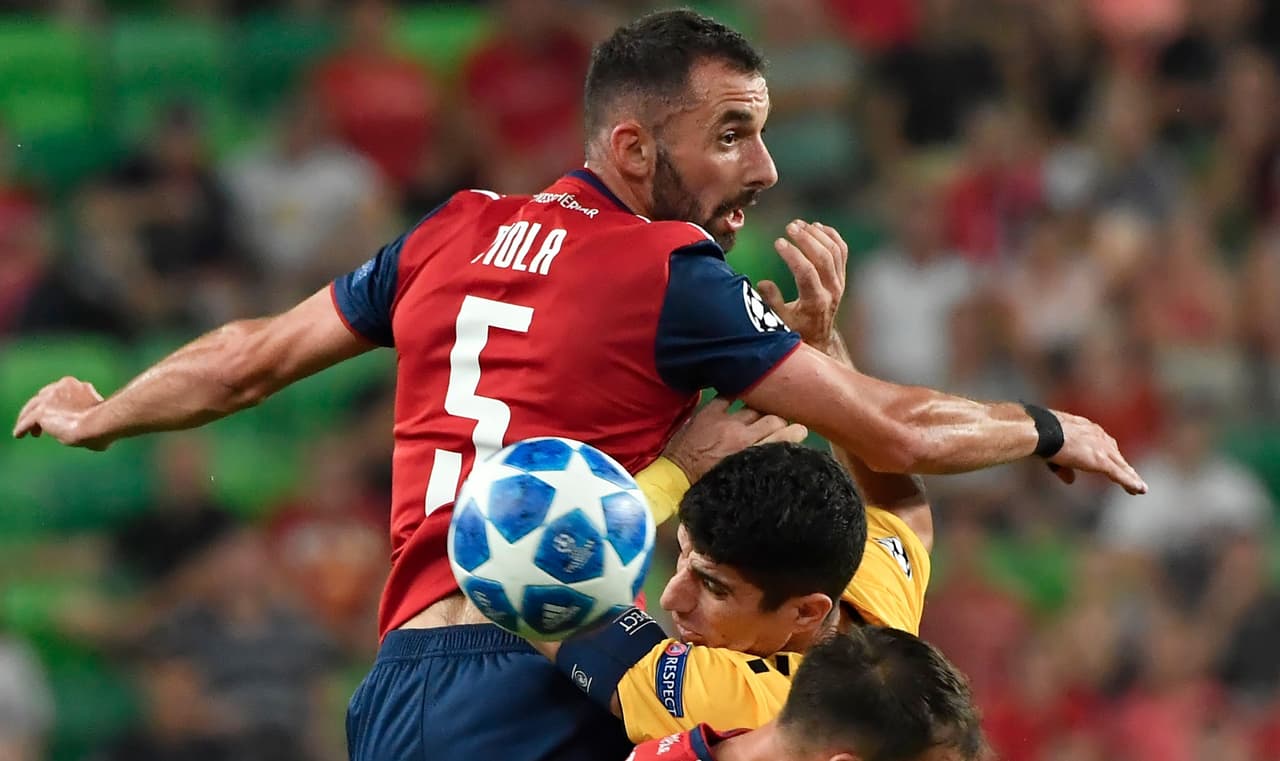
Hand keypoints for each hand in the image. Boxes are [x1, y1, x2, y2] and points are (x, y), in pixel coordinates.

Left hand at [12, 377, 110, 449]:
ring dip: (28, 418)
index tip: (60, 415)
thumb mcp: (98, 415)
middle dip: (42, 408)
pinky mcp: (41, 411)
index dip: (58, 404)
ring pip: (32, 408)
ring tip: (29, 431)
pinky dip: (22, 428)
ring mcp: (49, 398)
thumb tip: (91, 434)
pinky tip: (20, 435)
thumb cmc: (107, 424)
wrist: (99, 424)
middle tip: (42, 421)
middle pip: (43, 397)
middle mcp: (61, 387)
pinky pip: (27, 421)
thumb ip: (89, 417)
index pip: (61, 393)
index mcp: (77, 386)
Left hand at [663, 397, 807, 482]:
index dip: (795, 432)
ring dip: (760, 409)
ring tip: (761, 410)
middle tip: (778, 422)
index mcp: (750, 455)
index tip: (800, 430)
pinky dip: (735, 396)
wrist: (675, 477)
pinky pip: (728, 396)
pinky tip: (739, 396)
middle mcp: (742, 436)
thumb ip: (756, 462)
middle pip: (772, 419)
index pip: (782, 437)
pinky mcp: (709, 413)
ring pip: (754, 407)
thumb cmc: (707, 483)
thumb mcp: (737, 476)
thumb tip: (774, 451)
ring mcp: (725, 422)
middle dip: (779, 420)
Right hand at [758, 220, 848, 350]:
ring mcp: (839, 283)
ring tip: (799, 224)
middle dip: (806, 239)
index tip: (778, 242)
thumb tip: (763, 283)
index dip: (792, 255)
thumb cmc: (794, 330)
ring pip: (834, 251)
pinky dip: (831, 235)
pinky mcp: (841, 277)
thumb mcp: (778, 321)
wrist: (818, 338)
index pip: (806, 272)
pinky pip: (841, 250)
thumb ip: (771, 302)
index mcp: (815, 303)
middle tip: (790, 226)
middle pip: (824, 257)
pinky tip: (816, 226)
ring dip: (817, 234)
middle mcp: (831, 291)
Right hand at [1047, 410, 1147, 494]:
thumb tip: (1070, 481)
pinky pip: (1119, 474)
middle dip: (1123, 466)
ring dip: (1131, 477)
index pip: (1102, 442)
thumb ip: (1064, 467)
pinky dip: (1130, 482)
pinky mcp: (1102, 461)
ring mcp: (1101, 448)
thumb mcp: (1053, 450)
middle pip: (1115, 454)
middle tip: (1132, 476)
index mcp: (1086, 429)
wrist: (1043, 430)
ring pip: (1121, 465)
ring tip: (1140, 488)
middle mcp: (1098, 436)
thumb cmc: (1042, 435)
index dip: (1108, 453)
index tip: (1112, 461)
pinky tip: (1140, 490)